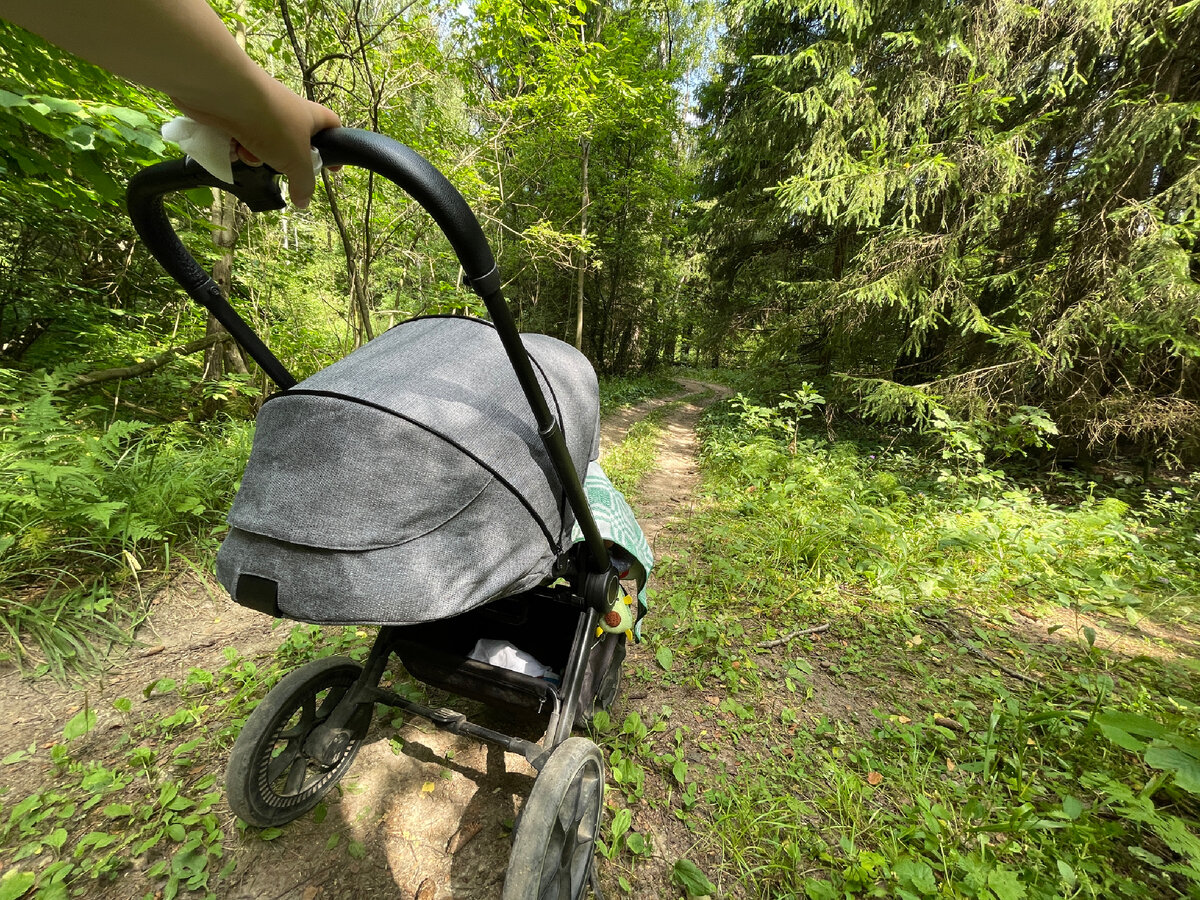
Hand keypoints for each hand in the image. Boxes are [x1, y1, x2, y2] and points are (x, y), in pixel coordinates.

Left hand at [175, 78, 339, 208]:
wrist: (226, 93)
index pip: (332, 125)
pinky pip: (242, 136)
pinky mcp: (237, 111)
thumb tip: (304, 201)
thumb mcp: (296, 160)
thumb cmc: (271, 121)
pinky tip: (233, 146)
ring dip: (258, 154)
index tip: (332, 166)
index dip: (336, 145)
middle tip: (283, 167)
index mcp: (310, 116)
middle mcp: (287, 110)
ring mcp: (261, 110)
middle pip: (294, 141)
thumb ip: (303, 182)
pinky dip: (238, 145)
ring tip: (251, 154)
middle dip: (286, 158)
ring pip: (266, 141)